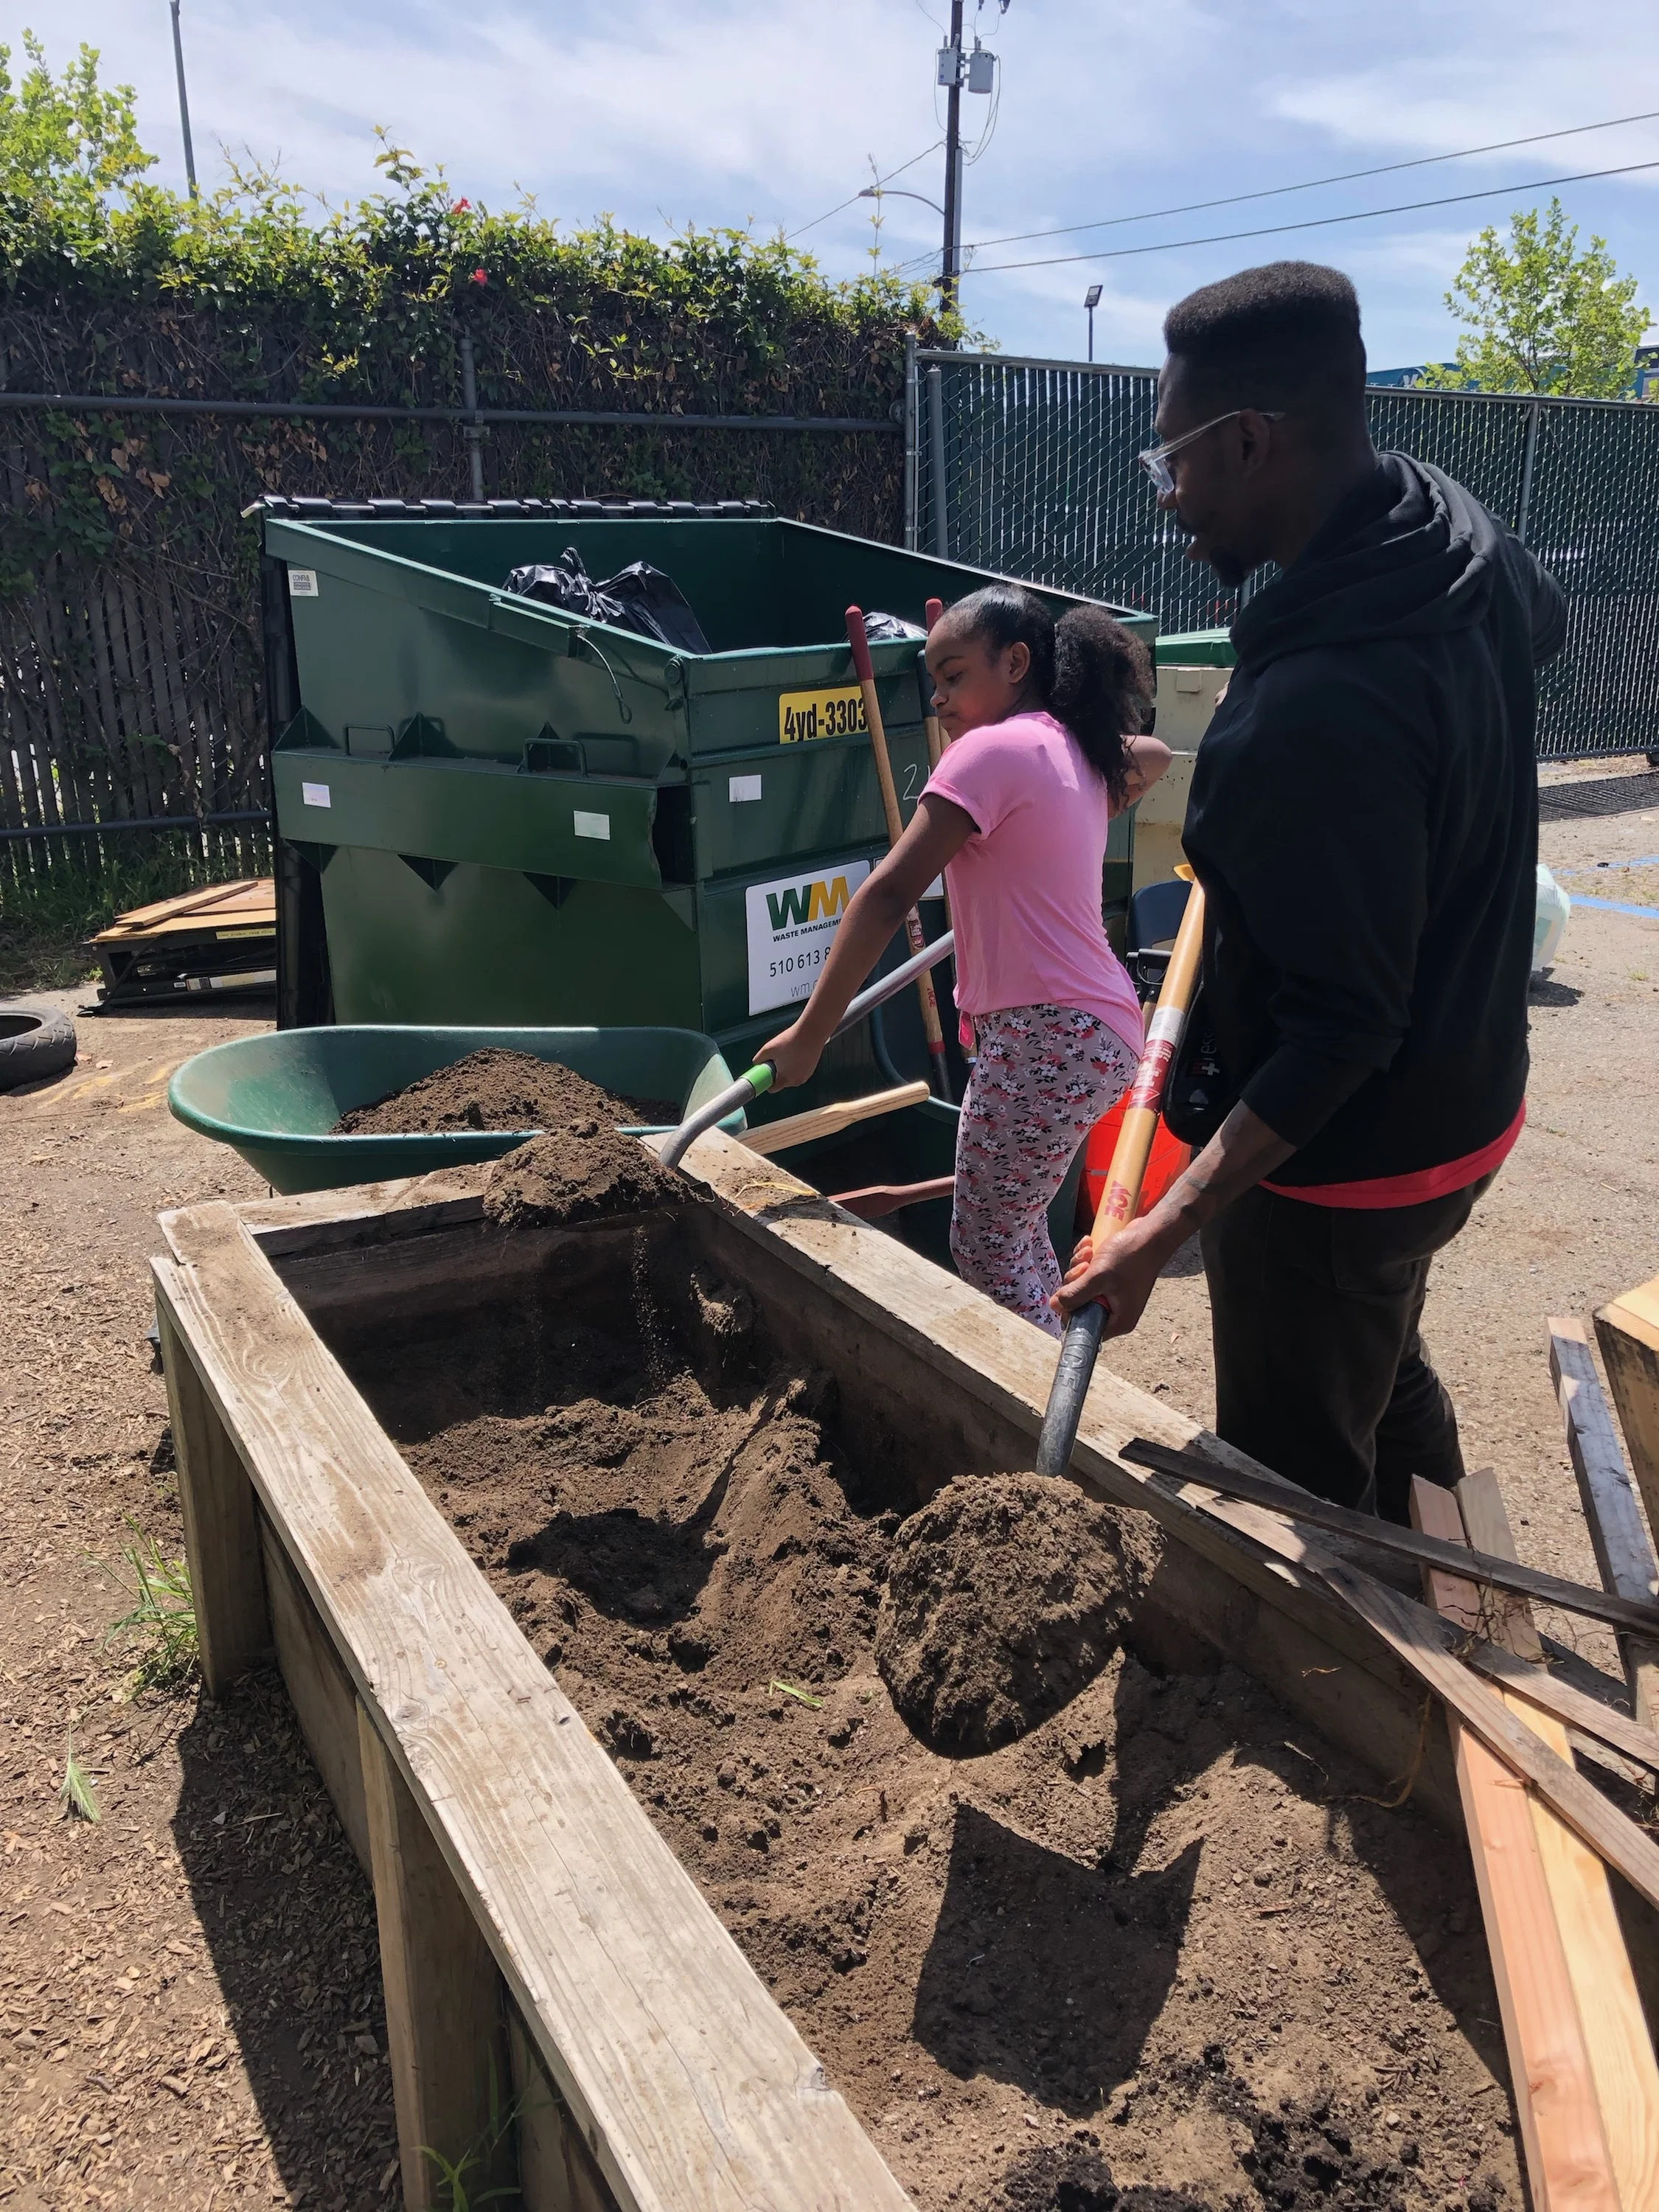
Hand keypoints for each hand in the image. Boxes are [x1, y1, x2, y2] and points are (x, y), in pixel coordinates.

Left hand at [756, 1019, 823, 1091]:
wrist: (811, 1032)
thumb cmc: (790, 1041)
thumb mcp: (768, 1049)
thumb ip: (759, 1059)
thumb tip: (756, 1063)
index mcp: (785, 1079)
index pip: (772, 1088)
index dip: (767, 1080)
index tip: (767, 1071)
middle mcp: (797, 1081)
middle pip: (782, 1081)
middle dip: (778, 1072)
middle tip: (777, 1058)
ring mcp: (806, 1075)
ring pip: (791, 1075)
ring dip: (787, 1068)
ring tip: (788, 1053)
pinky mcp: (812, 1068)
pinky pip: (800, 1070)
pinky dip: (796, 1064)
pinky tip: (796, 1052)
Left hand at [1050, 1217, 1170, 1338]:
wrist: (1150, 1233)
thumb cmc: (1130, 1256)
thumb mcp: (1099, 1276)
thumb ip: (1076, 1294)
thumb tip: (1054, 1306)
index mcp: (1118, 1321)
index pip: (1085, 1328)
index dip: (1071, 1311)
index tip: (1068, 1292)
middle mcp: (1117, 1312)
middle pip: (1081, 1305)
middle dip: (1077, 1282)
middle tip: (1085, 1267)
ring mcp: (1115, 1295)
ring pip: (1083, 1287)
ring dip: (1080, 1267)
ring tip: (1090, 1252)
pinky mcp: (1113, 1280)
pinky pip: (1090, 1275)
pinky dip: (1087, 1260)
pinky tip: (1090, 1245)